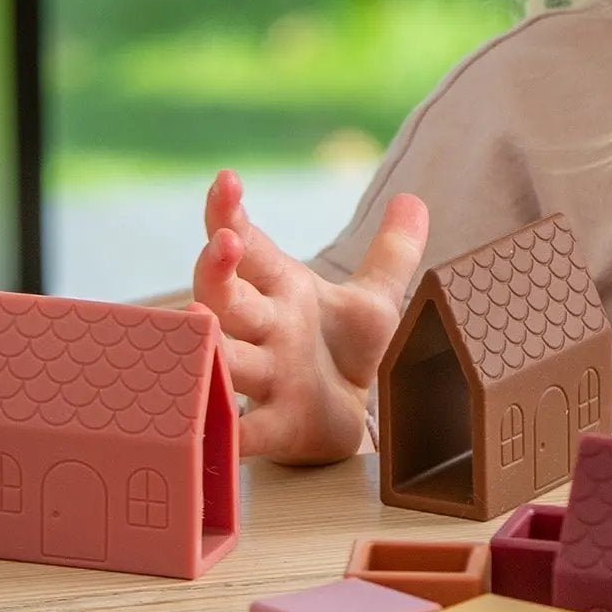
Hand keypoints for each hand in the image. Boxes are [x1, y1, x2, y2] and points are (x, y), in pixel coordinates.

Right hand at [192, 168, 428, 463]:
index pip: (252, 247)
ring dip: (210, 341)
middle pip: (227, 296)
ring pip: (224, 356)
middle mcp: (266, 330)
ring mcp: (264, 378)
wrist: (345, 423)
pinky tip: (200, 418)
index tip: (226, 180)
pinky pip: (242, 430)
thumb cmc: (344, 354)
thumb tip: (414, 199)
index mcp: (285, 292)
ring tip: (196, 317)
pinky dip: (221, 427)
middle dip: (219, 271)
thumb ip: (393, 253)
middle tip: (224, 244)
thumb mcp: (376, 303)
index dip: (232, 214)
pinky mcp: (273, 428)